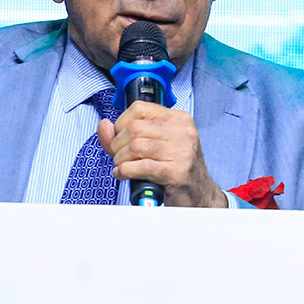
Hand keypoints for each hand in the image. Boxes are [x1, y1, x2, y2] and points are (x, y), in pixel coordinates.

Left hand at [97, 101, 226, 207]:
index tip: (119, 136)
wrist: (199, 195)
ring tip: (122, 166)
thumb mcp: (154, 145)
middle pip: (134, 128)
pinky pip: (140, 166)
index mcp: (179, 119)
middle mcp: (183, 131)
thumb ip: (125, 134)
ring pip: (135, 146)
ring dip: (120, 159)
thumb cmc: (176, 169)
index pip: (140, 108)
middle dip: (118, 144)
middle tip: (119, 156)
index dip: (121, 122)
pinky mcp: (176, 172)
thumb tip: (104, 125)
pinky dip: (124, 171)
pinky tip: (123, 174)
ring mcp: (182, 151)